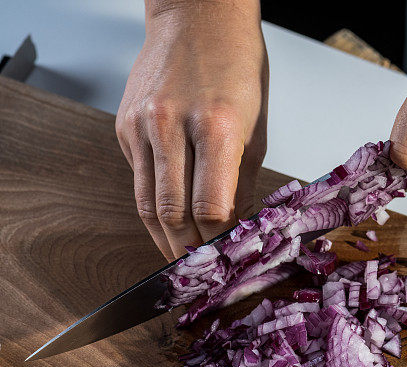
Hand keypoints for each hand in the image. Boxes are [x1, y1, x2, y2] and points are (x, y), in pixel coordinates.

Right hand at [116, 0, 266, 259]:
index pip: (211, 207)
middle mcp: (172, 125)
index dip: (218, 240)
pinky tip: (166, 220)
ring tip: (178, 260)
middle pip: (173, 212)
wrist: (197, 17)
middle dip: (188, 250)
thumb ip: (242, 180)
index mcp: (217, 126)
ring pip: (147, 202)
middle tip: (200, 274)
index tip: (226, 258)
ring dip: (164, 238)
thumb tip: (238, 226)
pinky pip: (138, 178)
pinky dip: (152, 204)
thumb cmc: (236, 67)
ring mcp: (142, 125)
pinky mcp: (124, 125)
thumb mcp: (256, 126)